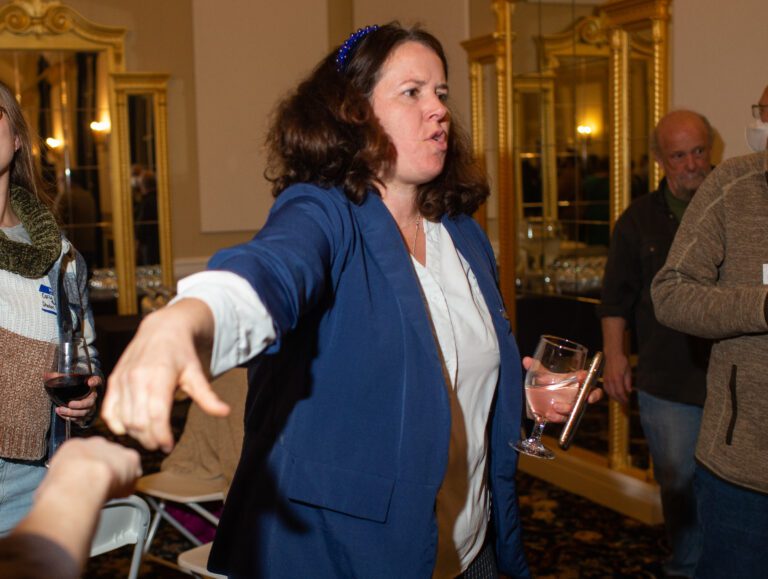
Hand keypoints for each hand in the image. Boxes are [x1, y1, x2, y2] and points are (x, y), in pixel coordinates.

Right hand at [39, 437, 141, 501]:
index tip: (86, 483)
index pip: (83, 456)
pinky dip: (128, 485)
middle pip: (105, 457)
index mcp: (73, 447)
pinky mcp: (131, 458)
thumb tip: (55, 493)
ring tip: (109, 493)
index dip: (86, 472)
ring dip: (118, 478)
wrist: (81, 480)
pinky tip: (119, 493)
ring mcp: (115, 449)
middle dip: (105, 471)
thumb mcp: (49, 483)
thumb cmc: (60, 487)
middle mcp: (97, 443)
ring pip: (121, 464)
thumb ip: (58, 483)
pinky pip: (133, 474)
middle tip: (100, 488)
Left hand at [55, 375, 100, 424]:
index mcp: (90, 385)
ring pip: (84, 413)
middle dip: (80, 405)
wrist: (74, 398)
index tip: (89, 382)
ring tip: (60, 409)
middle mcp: (92, 396)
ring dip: (72, 412)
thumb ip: (60, 377)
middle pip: (90, 402)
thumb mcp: (67, 380)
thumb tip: (48, 375)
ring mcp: (89, 407)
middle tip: (69, 404)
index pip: (96, 381)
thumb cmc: (72, 387)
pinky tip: (61, 413)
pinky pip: (79, 419)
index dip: (94, 382)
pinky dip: (69, 417)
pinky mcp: (84, 416)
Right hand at [101, 299, 229, 452]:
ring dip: (135, 434)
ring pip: (124, 419)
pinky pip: (108, 410)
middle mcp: (136, 378)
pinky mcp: (113, 381)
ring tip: (150, 436)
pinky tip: (129, 430)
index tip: (169, 446)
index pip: (155, 415)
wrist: (161, 329)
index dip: (161, 436)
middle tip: (161, 444)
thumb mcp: (196, 372)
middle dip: (150, 438)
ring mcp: (122, 380)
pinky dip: (116, 424)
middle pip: (138, 422)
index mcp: (158, 376)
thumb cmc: (182, 353)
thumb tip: (226, 412)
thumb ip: (207, 396)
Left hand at [521, 356, 602, 421]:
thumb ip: (536, 367)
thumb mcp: (544, 374)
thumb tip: (526, 360)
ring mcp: (574, 406)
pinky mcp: (566, 415)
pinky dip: (557, 417)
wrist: (543, 398)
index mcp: (579, 381)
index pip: (590, 380)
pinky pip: (566, 419)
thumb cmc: (550, 382)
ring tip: (555, 407)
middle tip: (571, 394)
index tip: (582, 376)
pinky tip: (549, 415)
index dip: (589, 378)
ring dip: (567, 409)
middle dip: (581, 399)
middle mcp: (579, 394)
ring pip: (577, 410)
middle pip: (587, 397)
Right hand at [602, 351, 631, 404]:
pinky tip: (613, 394)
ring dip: (614, 398)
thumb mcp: (628, 371)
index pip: (620, 392)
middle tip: (624, 403)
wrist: (612, 355)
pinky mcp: (604, 378)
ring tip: (619, 400)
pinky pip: (606, 388)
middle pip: (614, 394)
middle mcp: (610, 380)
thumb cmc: (622, 361)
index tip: (628, 402)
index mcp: (617, 379)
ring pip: (609, 392)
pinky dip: (609, 393)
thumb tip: (629, 391)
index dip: (624, 398)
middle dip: (619, 400)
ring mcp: (606, 380)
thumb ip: (628, 382)